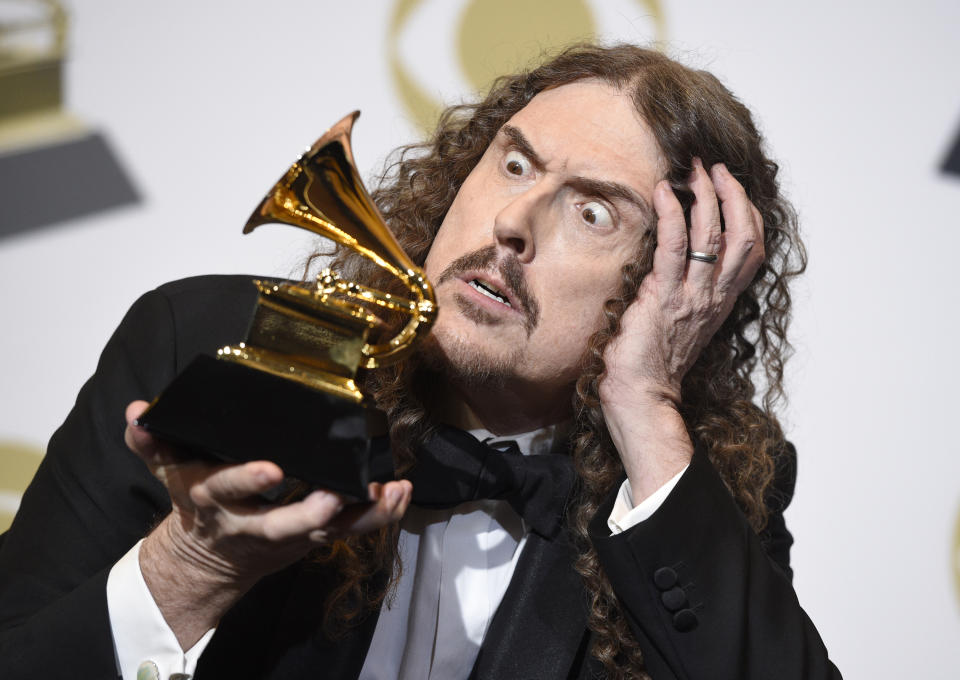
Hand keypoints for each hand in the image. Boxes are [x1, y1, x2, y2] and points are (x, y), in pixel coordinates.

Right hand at [124, 400, 411, 646]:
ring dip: (362, 514)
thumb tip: (138, 409)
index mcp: (215, 499)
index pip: (227, 489)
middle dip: (309, 513)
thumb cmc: (198, 501)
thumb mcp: (169, 470)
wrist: (208, 558)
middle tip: (335, 496)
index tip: (271, 469)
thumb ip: (152, 440)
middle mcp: (252, 523)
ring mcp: (287, 535)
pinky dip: (379, 515)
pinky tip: (401, 494)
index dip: (246, 481)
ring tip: (391, 491)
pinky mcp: (314, 538)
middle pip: (282, 524)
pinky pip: (351, 531)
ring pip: (327, 532)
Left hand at [599, 159, 763, 499]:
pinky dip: (672, 214)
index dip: (747, 215)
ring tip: (692, 169)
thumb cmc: (651, 365)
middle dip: (732, 195)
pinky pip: (675, 246)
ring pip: (714, 235)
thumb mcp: (679, 324)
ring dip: (705, 195)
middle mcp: (713, 297)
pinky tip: (663, 192)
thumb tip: (669, 265)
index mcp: (719, 303)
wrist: (640, 397)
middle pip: (743, 236)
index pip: (750, 252)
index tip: (732, 189)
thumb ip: (684, 294)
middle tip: (714, 168)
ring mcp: (692, 297)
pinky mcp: (663, 297)